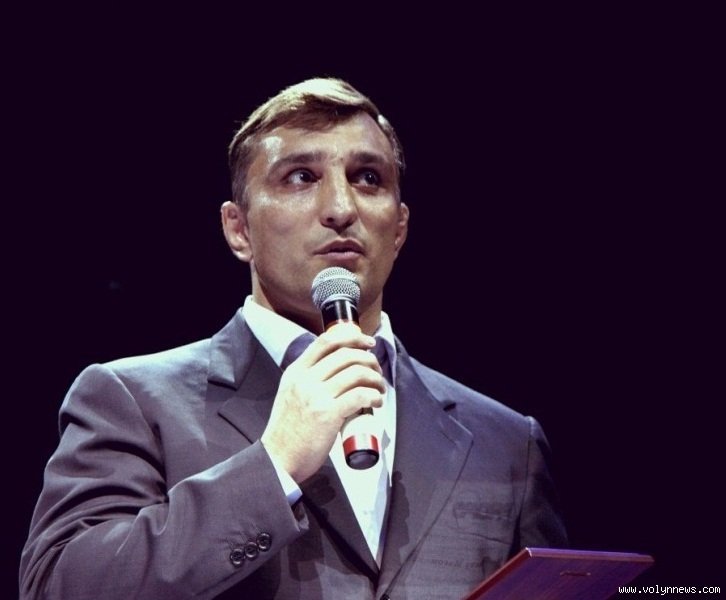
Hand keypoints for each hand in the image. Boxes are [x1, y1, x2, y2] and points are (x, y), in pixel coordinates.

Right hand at [260, 324, 384, 482]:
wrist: (277, 459)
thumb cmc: (288, 430)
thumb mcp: (290, 393)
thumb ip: (307, 379)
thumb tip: (336, 369)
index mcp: (296, 372)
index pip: (326, 341)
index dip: (352, 337)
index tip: (368, 343)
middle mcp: (305, 379)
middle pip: (346, 355)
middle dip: (369, 360)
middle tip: (377, 371)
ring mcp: (316, 396)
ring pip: (356, 373)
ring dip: (375, 379)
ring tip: (379, 389)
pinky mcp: (328, 414)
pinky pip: (360, 396)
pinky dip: (374, 396)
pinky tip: (377, 402)